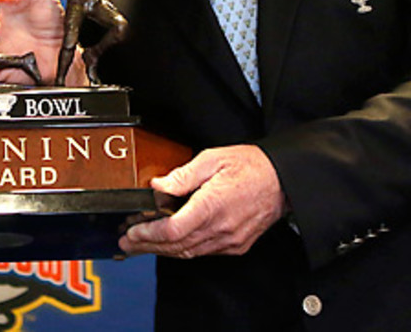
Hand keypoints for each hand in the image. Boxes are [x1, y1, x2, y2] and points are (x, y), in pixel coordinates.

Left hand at [120, 145, 285, 258]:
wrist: (284, 180)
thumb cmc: (251, 166)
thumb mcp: (212, 159)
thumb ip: (182, 175)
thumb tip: (158, 186)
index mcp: (212, 206)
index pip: (172, 230)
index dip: (148, 233)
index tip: (131, 231)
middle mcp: (221, 228)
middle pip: (176, 245)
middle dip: (147, 245)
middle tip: (127, 241)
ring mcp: (229, 240)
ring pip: (188, 252)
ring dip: (162, 250)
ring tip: (141, 244)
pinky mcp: (236, 245)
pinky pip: (203, 252)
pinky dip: (183, 249)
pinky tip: (170, 243)